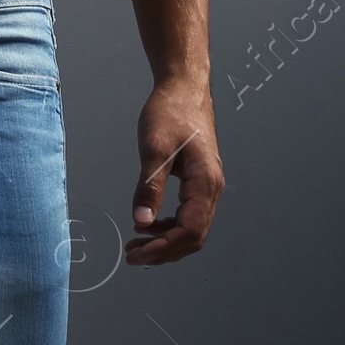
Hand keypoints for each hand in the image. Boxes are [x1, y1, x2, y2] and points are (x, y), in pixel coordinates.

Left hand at [125, 79, 223, 264]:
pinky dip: (169, 226)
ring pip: (192, 228)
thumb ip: (149, 187)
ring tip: (137, 245)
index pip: (189, 230)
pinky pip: (188, 215)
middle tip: (133, 256)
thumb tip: (142, 221)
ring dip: (166, 241)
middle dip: (164, 251)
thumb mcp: (155, 149)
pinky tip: (149, 225)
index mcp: (205, 182)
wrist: (184, 89)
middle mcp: (211, 188)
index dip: (164, 247)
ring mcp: (207, 186)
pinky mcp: (198, 182)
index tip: (138, 253)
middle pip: (193, 236)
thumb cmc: (172, 112)